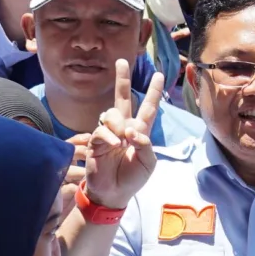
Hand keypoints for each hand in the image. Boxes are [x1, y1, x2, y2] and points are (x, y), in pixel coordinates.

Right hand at [81, 63, 164, 209]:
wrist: (114, 193)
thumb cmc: (133, 178)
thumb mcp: (149, 163)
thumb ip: (146, 145)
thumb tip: (132, 130)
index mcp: (140, 131)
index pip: (148, 107)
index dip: (153, 92)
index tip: (158, 74)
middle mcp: (124, 127)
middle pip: (123, 98)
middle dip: (122, 79)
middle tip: (122, 61)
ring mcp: (109, 133)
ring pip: (112, 113)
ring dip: (119, 124)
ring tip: (122, 142)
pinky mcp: (96, 141)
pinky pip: (102, 129)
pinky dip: (110, 136)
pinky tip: (115, 145)